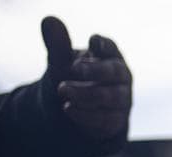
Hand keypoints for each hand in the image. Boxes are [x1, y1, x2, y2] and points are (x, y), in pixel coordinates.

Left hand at [40, 16, 130, 149]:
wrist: (69, 113)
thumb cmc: (70, 80)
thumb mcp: (61, 62)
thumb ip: (58, 44)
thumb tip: (49, 20)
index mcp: (109, 57)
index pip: (111, 48)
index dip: (104, 45)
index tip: (93, 43)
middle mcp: (120, 78)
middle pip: (116, 72)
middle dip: (96, 70)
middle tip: (74, 68)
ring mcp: (122, 100)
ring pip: (113, 98)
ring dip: (87, 94)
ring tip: (63, 90)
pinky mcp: (116, 121)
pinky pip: (107, 119)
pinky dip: (87, 115)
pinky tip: (68, 108)